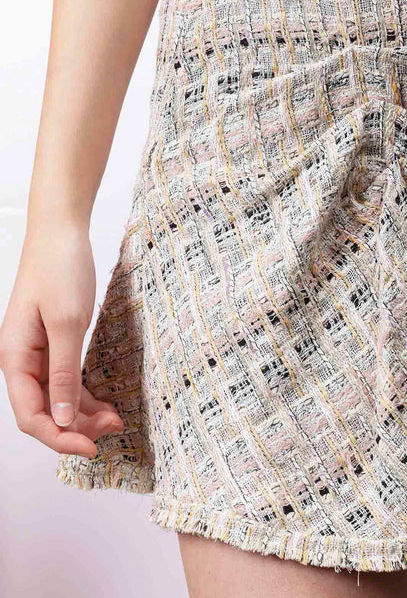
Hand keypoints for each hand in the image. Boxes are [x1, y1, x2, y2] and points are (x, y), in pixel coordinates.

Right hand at [0, 221, 123, 457]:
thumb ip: (63, 373)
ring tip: (117, 420)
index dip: (59, 438)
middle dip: (77, 428)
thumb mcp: (68, 324)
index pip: (31, 416)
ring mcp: (38, 353)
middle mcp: (23, 360)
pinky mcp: (56, 343)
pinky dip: (86, 395)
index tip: (92, 448)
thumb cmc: (60, 269)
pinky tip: (107, 404)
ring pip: (58, 399)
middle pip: (44, 412)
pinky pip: (67, 380)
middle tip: (114, 429)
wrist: (62, 231)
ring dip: (85, 414)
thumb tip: (61, 420)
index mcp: (15, 358)